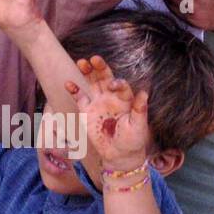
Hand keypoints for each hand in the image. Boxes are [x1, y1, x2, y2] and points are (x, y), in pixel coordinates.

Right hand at [66, 56, 148, 170]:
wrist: (119, 155)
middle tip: (94, 59)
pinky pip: (79, 97)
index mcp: (125, 99)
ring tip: (81, 62)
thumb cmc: (133, 140)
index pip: (120, 85)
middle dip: (100, 68)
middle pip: (104, 78)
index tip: (113, 84)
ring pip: (92, 83)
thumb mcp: (138, 125)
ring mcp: (98, 103)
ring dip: (87, 72)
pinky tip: (68, 83)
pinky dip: (74, 89)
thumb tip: (144, 92)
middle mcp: (111, 97)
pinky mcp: (87, 111)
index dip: (117, 82)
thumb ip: (140, 109)